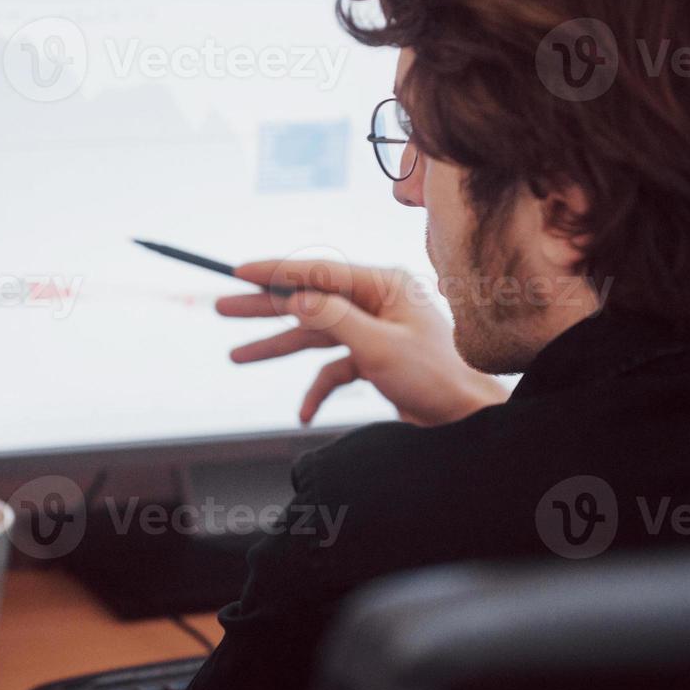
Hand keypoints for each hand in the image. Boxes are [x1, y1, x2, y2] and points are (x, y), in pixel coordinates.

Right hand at [216, 260, 508, 426]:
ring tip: (237, 356)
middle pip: (308, 301)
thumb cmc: (436, 377)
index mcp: (383, 285)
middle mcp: (376, 302)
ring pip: (314, 334)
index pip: (318, 272)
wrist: (466, 418)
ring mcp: (373, 330)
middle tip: (223, 307)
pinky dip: (317, 389)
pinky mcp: (373, 359)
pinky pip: (332, 369)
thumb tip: (294, 298)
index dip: (275, 272)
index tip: (238, 272)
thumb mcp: (379, 346)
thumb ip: (334, 318)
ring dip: (278, 348)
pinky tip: (304, 413)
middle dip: (265, 309)